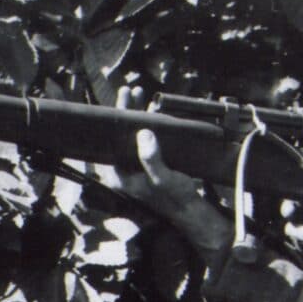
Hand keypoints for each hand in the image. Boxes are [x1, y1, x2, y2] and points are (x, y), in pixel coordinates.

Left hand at [107, 86, 199, 210]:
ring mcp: (136, 165)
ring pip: (132, 135)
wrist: (189, 210)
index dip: (116, 120)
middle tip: (129, 91)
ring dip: (137, 116)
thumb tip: (143, 133)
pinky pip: (144, 140)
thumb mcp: (162, 178)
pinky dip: (148, 125)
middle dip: (125, 112)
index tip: (121, 101)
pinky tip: (153, 110)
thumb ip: (151, 158)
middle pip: (121, 135)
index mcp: (120, 175)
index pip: (113, 141)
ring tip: (140, 95)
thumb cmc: (175, 197)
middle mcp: (125, 169)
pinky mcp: (148, 163)